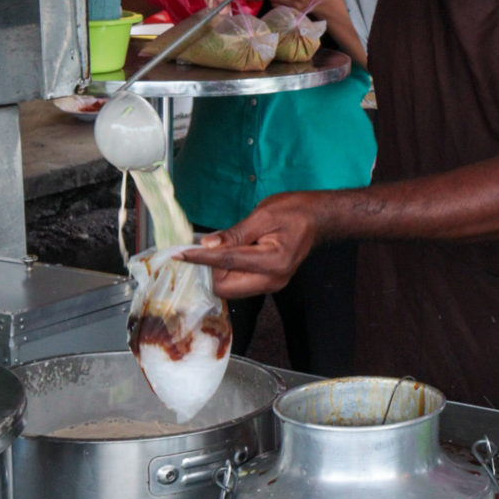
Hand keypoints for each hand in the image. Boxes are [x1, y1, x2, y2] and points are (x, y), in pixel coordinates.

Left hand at [181, 195, 319, 296]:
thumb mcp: (264, 214)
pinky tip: (227, 253)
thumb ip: (235, 233)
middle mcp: (273, 280)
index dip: (201, 258)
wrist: (319, 218)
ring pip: (230, 287)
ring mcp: (272, 284)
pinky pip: (239, 283)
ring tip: (219, 247)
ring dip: (217, 270)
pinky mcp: (268, 283)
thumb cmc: (296, 211)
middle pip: (225, 286)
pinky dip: (227, 270)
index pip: (227, 262)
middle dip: (210, 268)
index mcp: (274, 262)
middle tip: (205, 246)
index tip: (179, 254)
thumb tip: (208, 245)